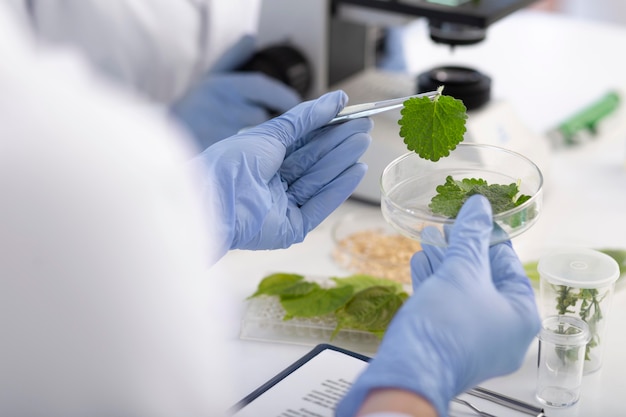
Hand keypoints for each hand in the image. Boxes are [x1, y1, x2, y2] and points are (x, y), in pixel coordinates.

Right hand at [171, 35, 300, 150]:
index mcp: (225, 86)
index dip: (284, 97)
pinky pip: (248, 155)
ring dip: (264, 140)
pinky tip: (254, 157)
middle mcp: (224, 107)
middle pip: (263, 116)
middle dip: (274, 122)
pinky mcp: (222, 154)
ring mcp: (223, 133)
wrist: (166, 137)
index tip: (296, 104)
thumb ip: (233, 57)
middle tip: (280, 127)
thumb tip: (251, 37)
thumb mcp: (211, 78)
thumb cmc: (193, 107)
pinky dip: (254, 155)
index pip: (264, 87)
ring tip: (265, 143)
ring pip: (258, 137)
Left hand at [194, 90, 371, 257]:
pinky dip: (339, 188)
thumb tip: (336, 99)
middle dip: (339, 143)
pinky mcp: (291, 227)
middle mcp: (274, 183)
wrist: (215, 198)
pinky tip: (357, 170)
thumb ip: (306, 118)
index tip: (350, 116)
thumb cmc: (233, 162)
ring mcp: (283, 207)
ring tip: (363, 142)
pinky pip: (319, 205)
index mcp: (264, 160)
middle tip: (364, 127)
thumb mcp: (271, 132)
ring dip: (342, 161)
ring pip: (319, 180)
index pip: (303, 143)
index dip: (327, 129)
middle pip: (313, 161)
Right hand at [336, 195, 539, 416]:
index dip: (487, 236)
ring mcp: (477, 341)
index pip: (508, 264)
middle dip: (459, 249)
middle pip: (483, 278)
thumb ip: (471, 235)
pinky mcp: (451, 345)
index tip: (472, 216)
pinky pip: (448, 307)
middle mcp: (504, 332)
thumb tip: (479, 206)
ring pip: (461, 292)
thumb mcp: (461, 270)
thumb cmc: (446, 324)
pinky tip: (420, 263)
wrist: (410, 372)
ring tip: (428, 237)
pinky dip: (434, 284)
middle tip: (444, 226)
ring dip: (443, 264)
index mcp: (521, 315)